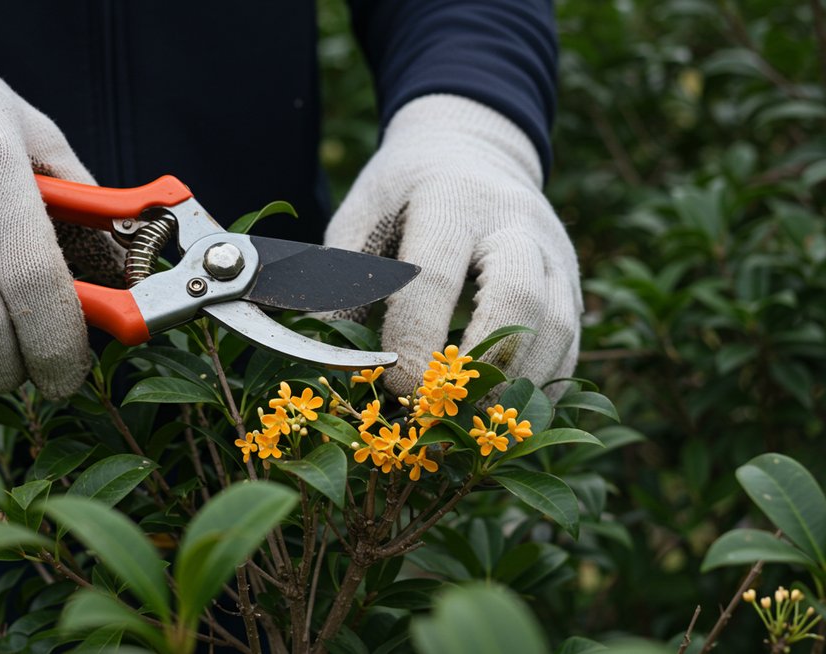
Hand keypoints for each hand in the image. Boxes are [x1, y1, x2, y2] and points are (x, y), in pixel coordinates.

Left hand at [325, 94, 580, 394]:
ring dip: (517, 387)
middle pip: (518, 297)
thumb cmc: (402, 192)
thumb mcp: (361, 214)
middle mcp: (513, 221)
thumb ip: (344, 278)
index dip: (416, 336)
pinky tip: (505, 418)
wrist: (472, 149)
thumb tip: (329, 354)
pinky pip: (570, 343)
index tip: (396, 386)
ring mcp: (553, 251)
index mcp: (450, 199)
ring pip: (555, 327)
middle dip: (483, 366)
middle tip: (446, 412)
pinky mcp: (571, 281)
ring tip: (474, 427)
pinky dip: (542, 387)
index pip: (436, 274)